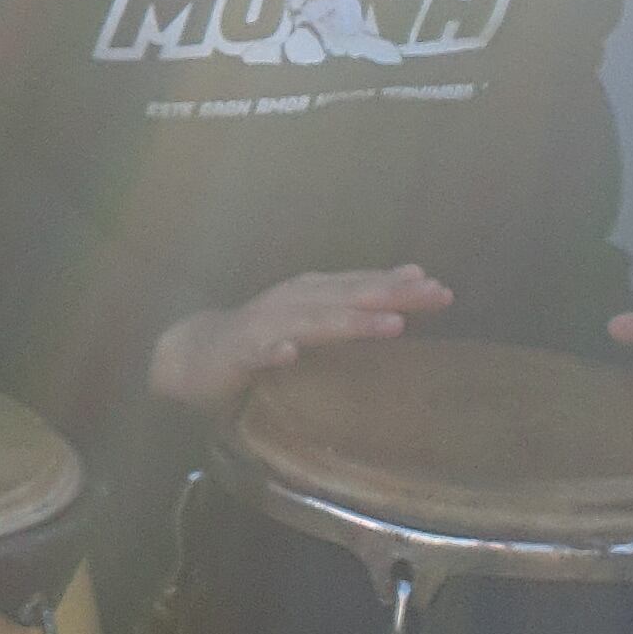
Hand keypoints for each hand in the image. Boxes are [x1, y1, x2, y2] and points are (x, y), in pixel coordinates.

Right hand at [149, 266, 453, 412]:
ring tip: (389, 325)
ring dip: (349, 322)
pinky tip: (288, 354)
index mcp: (311, 294)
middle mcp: (291, 302)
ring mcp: (264, 326)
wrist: (191, 352)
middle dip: (390, 295)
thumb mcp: (314, 314)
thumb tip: (413, 279)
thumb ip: (356, 300)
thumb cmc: (262, 336)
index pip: (360, 284)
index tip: (441, 290)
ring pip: (311, 323)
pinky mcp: (237, 353)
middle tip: (432, 296)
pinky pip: (257, 353)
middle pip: (347, 296)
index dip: (399, 285)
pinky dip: (273, 352)